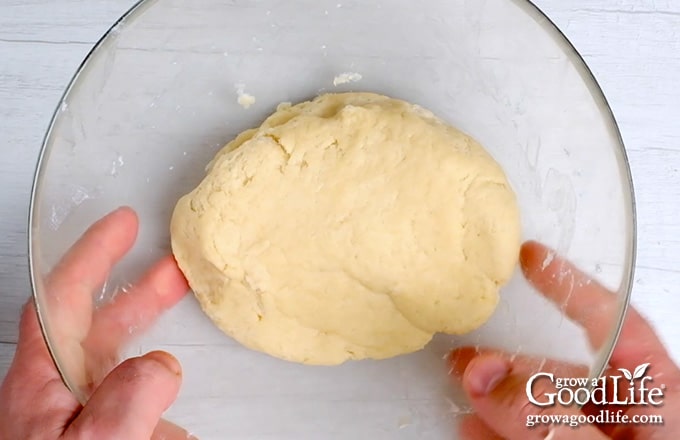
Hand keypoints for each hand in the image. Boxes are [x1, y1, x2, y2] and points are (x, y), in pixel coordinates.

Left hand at [0, 207, 193, 439]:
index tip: (124, 223)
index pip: (62, 297)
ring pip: (114, 361)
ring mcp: (75, 417)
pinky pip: (129, 401)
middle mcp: (55, 394)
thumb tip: (162, 364)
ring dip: (148, 333)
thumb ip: (130, 396)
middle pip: (93, 322)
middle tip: (172, 268)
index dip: (93, 253)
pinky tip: (174, 415)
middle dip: (136, 289)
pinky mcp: (96, 436)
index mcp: (43, 382)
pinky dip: (155, 392)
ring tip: (181, 331)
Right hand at [450, 241, 679, 438]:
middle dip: (511, 363)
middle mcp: (633, 417)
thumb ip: (547, 413)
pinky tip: (476, 428)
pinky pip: (534, 437)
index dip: (572, 285)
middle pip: (565, 371)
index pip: (617, 322)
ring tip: (465, 393)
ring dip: (497, 401)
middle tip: (469, 360)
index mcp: (661, 399)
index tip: (534, 257)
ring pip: (543, 408)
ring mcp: (602, 439)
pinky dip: (501, 431)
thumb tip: (488, 378)